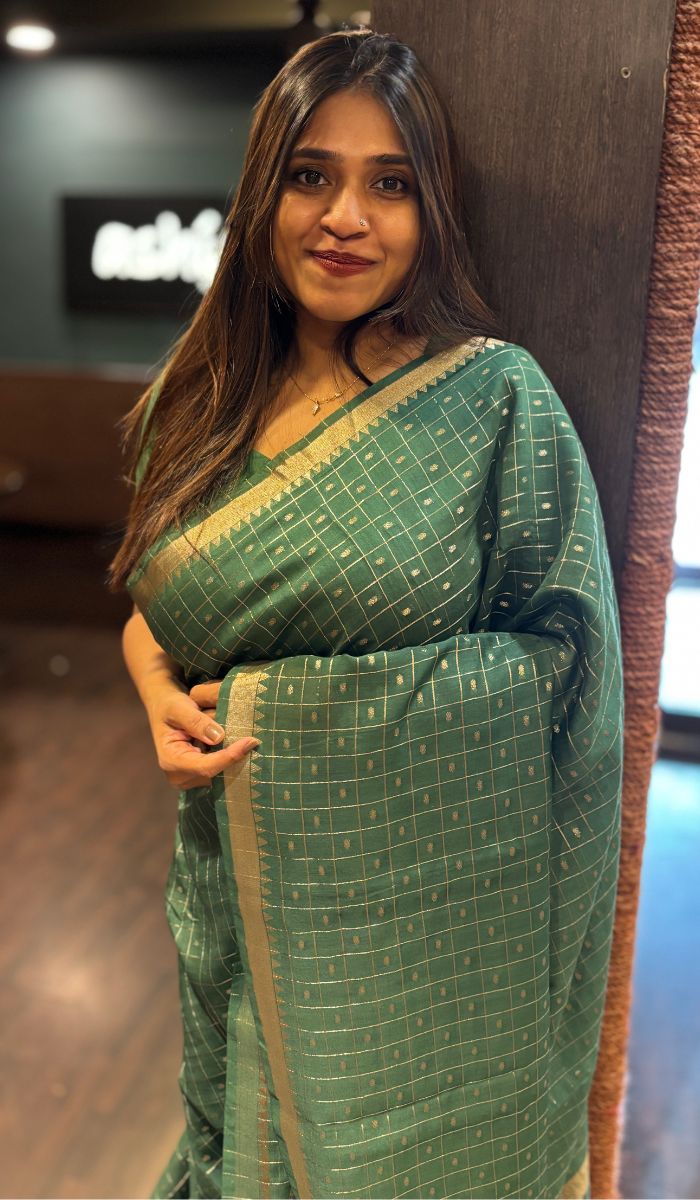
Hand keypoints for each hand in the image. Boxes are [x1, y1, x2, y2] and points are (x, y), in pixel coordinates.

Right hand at [145, 677, 259, 790]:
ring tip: (243, 741)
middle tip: (252, 739)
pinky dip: (229, 760)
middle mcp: (178, 777)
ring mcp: (189, 780)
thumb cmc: (170, 706)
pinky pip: (219, 774)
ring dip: (233, 759)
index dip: (229, 757)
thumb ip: (196, 721)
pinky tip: (237, 746)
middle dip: (234, 758)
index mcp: (170, 761)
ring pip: (220, 776)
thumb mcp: (178, 707)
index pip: (205, 767)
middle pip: (215, 774)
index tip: (250, 742)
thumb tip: (219, 737)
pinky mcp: (198, 778)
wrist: (164, 711)